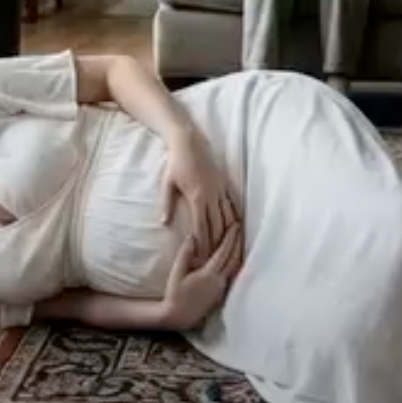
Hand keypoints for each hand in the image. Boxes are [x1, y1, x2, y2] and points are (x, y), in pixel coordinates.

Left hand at [160, 128, 239, 259]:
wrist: (189, 141)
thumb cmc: (176, 163)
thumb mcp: (167, 183)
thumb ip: (167, 204)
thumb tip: (164, 224)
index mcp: (197, 197)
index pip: (201, 228)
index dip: (202, 245)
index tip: (202, 259)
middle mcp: (211, 195)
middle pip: (217, 226)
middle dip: (216, 245)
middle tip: (214, 260)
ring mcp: (220, 189)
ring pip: (228, 217)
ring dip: (228, 235)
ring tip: (228, 250)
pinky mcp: (225, 184)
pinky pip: (233, 204)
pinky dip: (235, 218)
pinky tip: (237, 230)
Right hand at [161, 224, 241, 330]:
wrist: (178, 317)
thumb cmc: (175, 295)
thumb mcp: (176, 273)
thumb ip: (185, 254)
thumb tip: (192, 236)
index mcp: (209, 274)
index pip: (224, 252)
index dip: (230, 237)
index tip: (235, 224)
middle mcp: (219, 281)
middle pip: (234, 258)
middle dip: (238, 242)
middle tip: (240, 228)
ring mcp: (220, 289)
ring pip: (234, 267)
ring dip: (237, 252)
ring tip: (238, 241)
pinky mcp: (219, 295)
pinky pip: (230, 275)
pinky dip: (233, 263)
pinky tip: (230, 259)